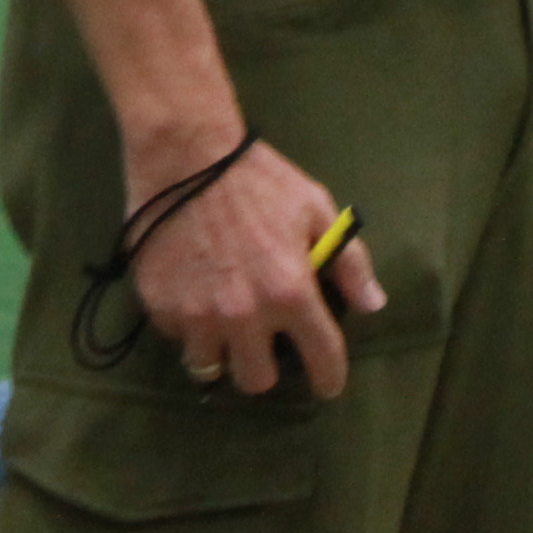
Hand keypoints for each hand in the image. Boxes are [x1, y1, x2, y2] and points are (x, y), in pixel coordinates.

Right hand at [121, 131, 383, 397]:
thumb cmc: (257, 178)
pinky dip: (186, 323)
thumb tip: (372, 306)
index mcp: (291, 293)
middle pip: (257, 381)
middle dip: (265, 366)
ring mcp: (197, 314)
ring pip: (210, 367)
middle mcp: (245, 315)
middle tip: (262, 341)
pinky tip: (191, 294)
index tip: (326, 381)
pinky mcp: (159, 305)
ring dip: (221, 350)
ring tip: (222, 324)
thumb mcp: (315, 208)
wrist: (185, 151)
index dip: (329, 378)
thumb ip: (348, 262)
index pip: (321, 361)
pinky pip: (175, 335)